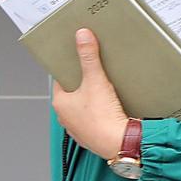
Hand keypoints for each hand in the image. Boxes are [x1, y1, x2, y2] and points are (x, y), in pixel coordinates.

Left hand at [52, 29, 132, 159]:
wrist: (120, 144)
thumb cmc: (103, 118)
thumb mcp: (95, 80)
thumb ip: (89, 57)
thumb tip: (82, 37)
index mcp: (60, 103)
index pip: (62, 80)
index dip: (71, 69)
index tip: (79, 62)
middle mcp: (65, 118)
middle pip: (73, 94)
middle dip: (84, 84)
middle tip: (96, 75)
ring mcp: (78, 129)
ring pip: (83, 108)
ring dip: (93, 100)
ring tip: (105, 92)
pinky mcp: (93, 137)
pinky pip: (95, 120)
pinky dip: (101, 114)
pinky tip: (112, 109)